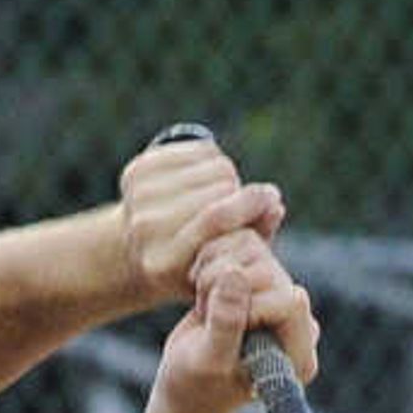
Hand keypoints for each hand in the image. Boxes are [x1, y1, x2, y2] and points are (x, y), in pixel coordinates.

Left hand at [119, 132, 284, 303]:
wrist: (142, 252)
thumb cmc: (198, 263)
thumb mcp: (227, 263)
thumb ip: (255, 237)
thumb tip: (275, 204)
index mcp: (164, 262)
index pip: (215, 219)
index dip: (248, 204)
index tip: (271, 196)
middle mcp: (145, 228)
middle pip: (217, 188)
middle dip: (238, 192)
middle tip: (239, 204)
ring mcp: (138, 198)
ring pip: (212, 166)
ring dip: (226, 176)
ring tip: (221, 195)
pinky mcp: (137, 171)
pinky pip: (197, 149)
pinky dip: (211, 160)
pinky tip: (205, 180)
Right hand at [156, 229, 316, 412]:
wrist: (185, 386)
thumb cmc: (194, 387)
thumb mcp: (207, 362)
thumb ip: (226, 324)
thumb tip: (235, 276)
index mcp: (297, 355)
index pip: (289, 303)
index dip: (251, 303)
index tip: (220, 323)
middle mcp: (297, 322)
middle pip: (269, 269)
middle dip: (225, 285)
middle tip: (204, 315)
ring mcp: (278, 295)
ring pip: (252, 248)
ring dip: (214, 269)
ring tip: (203, 307)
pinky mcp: (259, 276)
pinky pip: (240, 241)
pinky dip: (211, 257)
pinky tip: (201, 290)